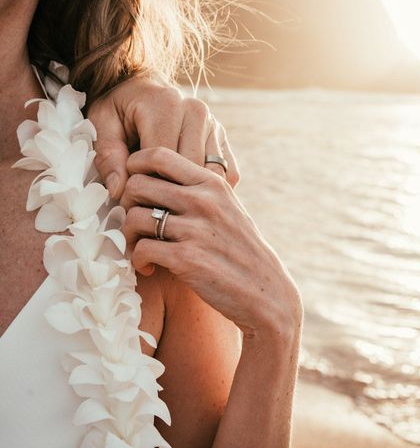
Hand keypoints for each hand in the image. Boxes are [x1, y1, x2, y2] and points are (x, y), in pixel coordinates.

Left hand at [87, 76, 239, 197]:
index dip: (146, 185)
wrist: (139, 85)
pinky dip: (209, 188)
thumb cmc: (117, 107)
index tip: (130, 198)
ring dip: (192, 193)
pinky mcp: (222, 135)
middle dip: (169, 192)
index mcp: (167, 105)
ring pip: (212, 174)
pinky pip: (228, 172)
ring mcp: (213, 123)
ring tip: (167, 202)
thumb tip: (120, 190)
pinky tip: (188, 193)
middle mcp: (196, 111)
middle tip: (147, 206)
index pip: (163, 159)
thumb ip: (108, 156)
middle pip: (190, 169)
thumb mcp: (101, 124)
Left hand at [120, 146, 302, 339]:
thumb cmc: (239, 249)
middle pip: (137, 184)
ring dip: (129, 235)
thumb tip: (156, 173)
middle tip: (134, 222)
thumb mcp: (226, 206)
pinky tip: (148, 267)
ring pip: (134, 217)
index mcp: (211, 182)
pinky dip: (137, 259)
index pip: (158, 154)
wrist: (265, 292)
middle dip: (127, 204)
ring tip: (140, 247)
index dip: (134, 165)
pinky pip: (141, 249)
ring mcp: (194, 229)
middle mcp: (203, 200)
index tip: (133, 185)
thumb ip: (198, 188)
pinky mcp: (186, 259)